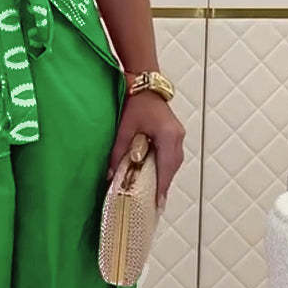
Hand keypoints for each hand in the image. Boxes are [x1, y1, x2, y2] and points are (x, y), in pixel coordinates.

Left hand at [106, 89, 185, 209]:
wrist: (143, 82)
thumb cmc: (135, 101)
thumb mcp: (123, 128)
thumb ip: (118, 152)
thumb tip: (111, 175)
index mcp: (168, 136)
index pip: (165, 168)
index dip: (160, 188)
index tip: (157, 205)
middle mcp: (177, 137)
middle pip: (171, 169)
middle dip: (162, 186)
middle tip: (154, 205)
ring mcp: (177, 135)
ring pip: (172, 163)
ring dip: (163, 177)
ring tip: (154, 194)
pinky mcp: (172, 134)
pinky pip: (169, 156)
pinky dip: (162, 167)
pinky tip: (154, 176)